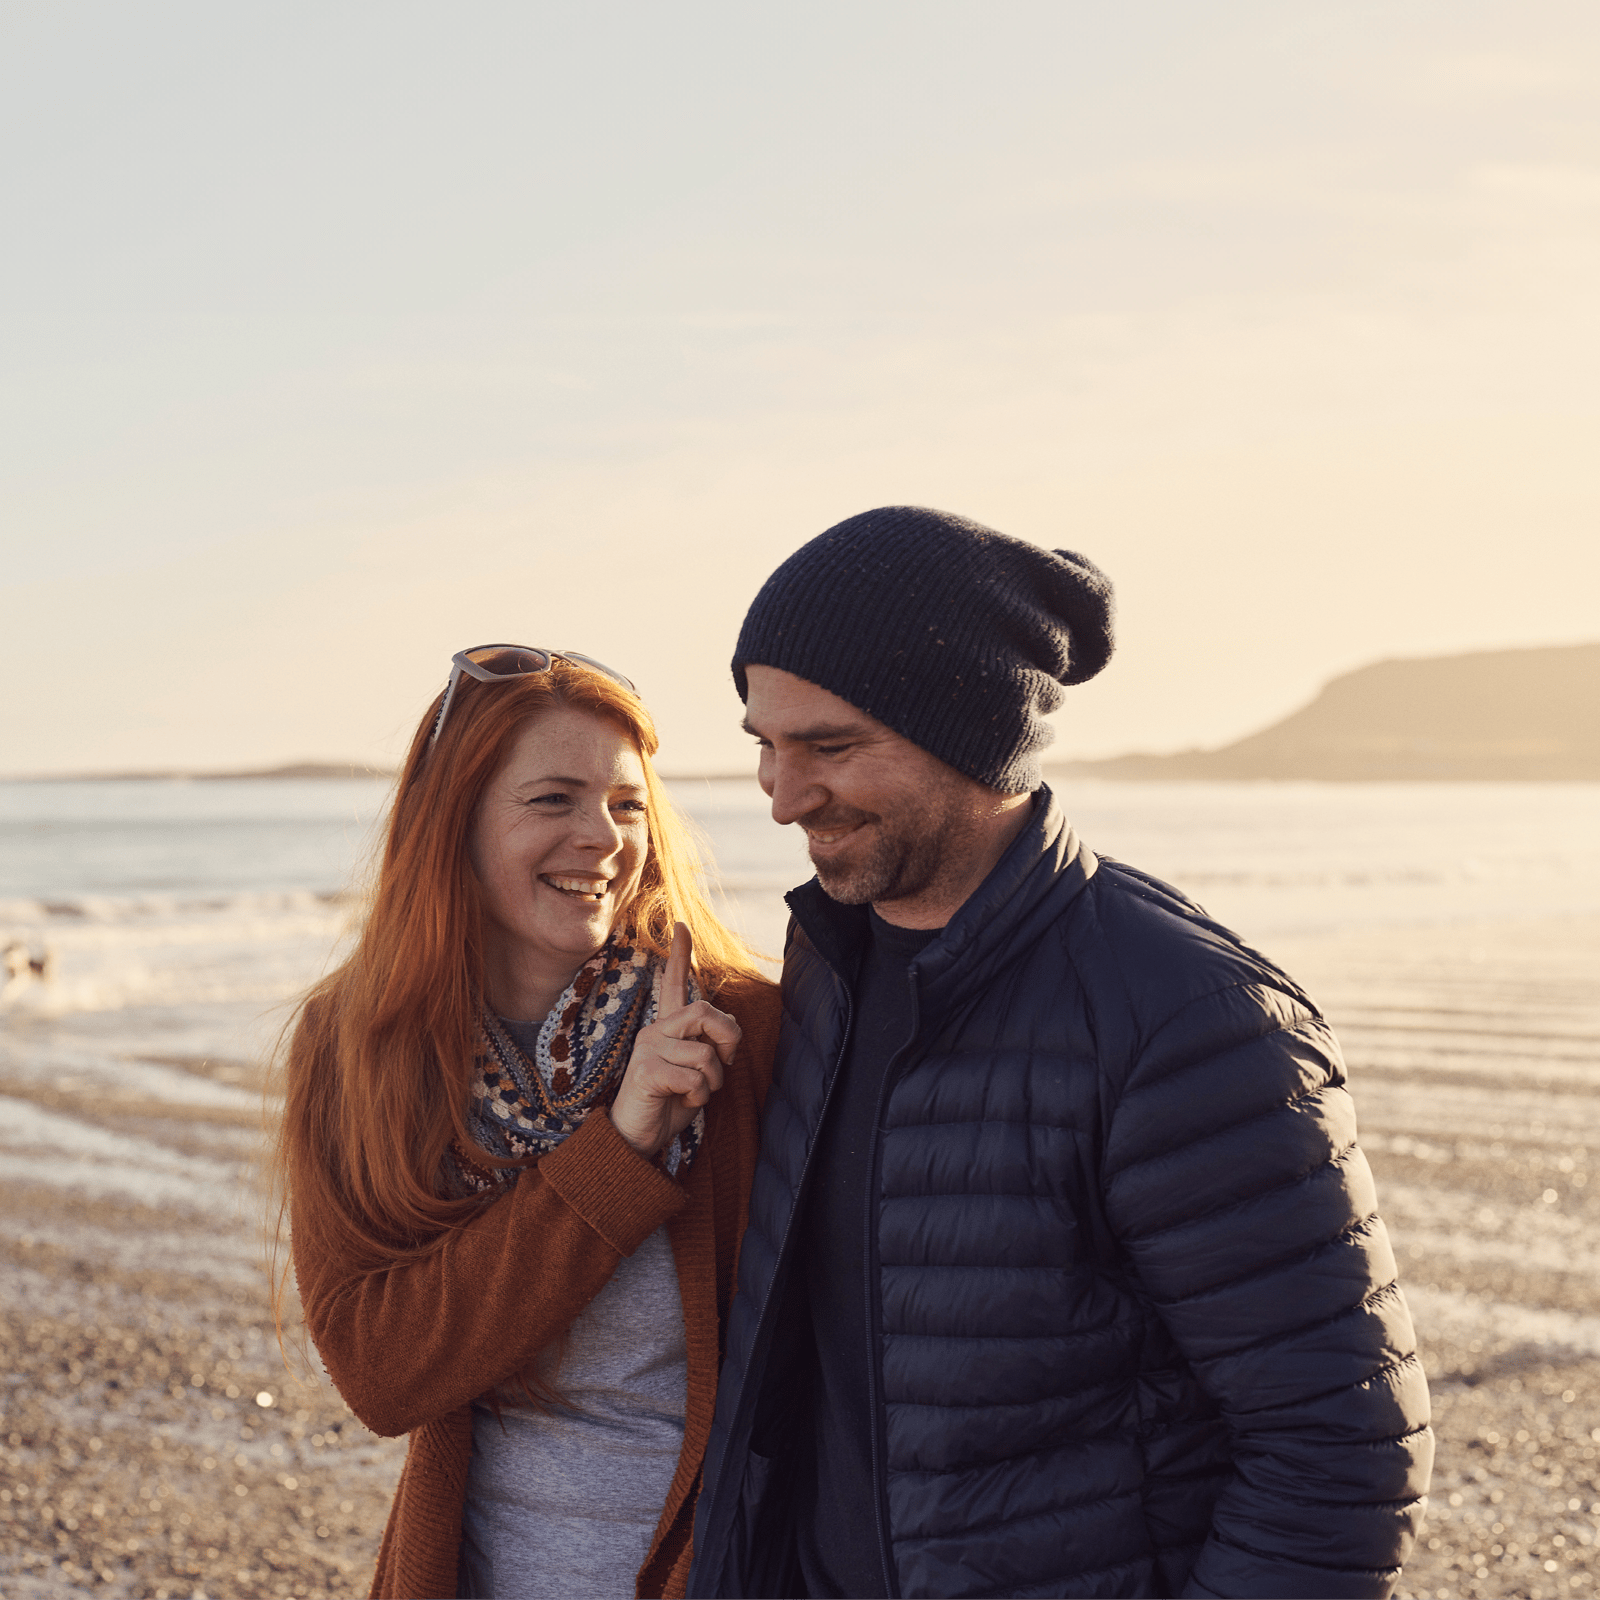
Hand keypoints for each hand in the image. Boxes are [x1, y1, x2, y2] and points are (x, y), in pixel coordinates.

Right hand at [609, 923, 739, 1160]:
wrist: (636, 1139)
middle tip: (723, 1065)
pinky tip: (681, 1103)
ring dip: (713, 1082)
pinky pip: (694, 1078)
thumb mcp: (698, 1073)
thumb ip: (711, 1047)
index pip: (672, 984)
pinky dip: (699, 1097)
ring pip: (705, 1053)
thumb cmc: (669, 1104)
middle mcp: (655, 1031)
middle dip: (728, 1039)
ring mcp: (648, 1049)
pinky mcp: (646, 1071)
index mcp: (667, 1029)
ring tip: (695, 1093)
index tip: (681, 925)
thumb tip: (730, 1029)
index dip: (679, 954)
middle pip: (706, 1012)